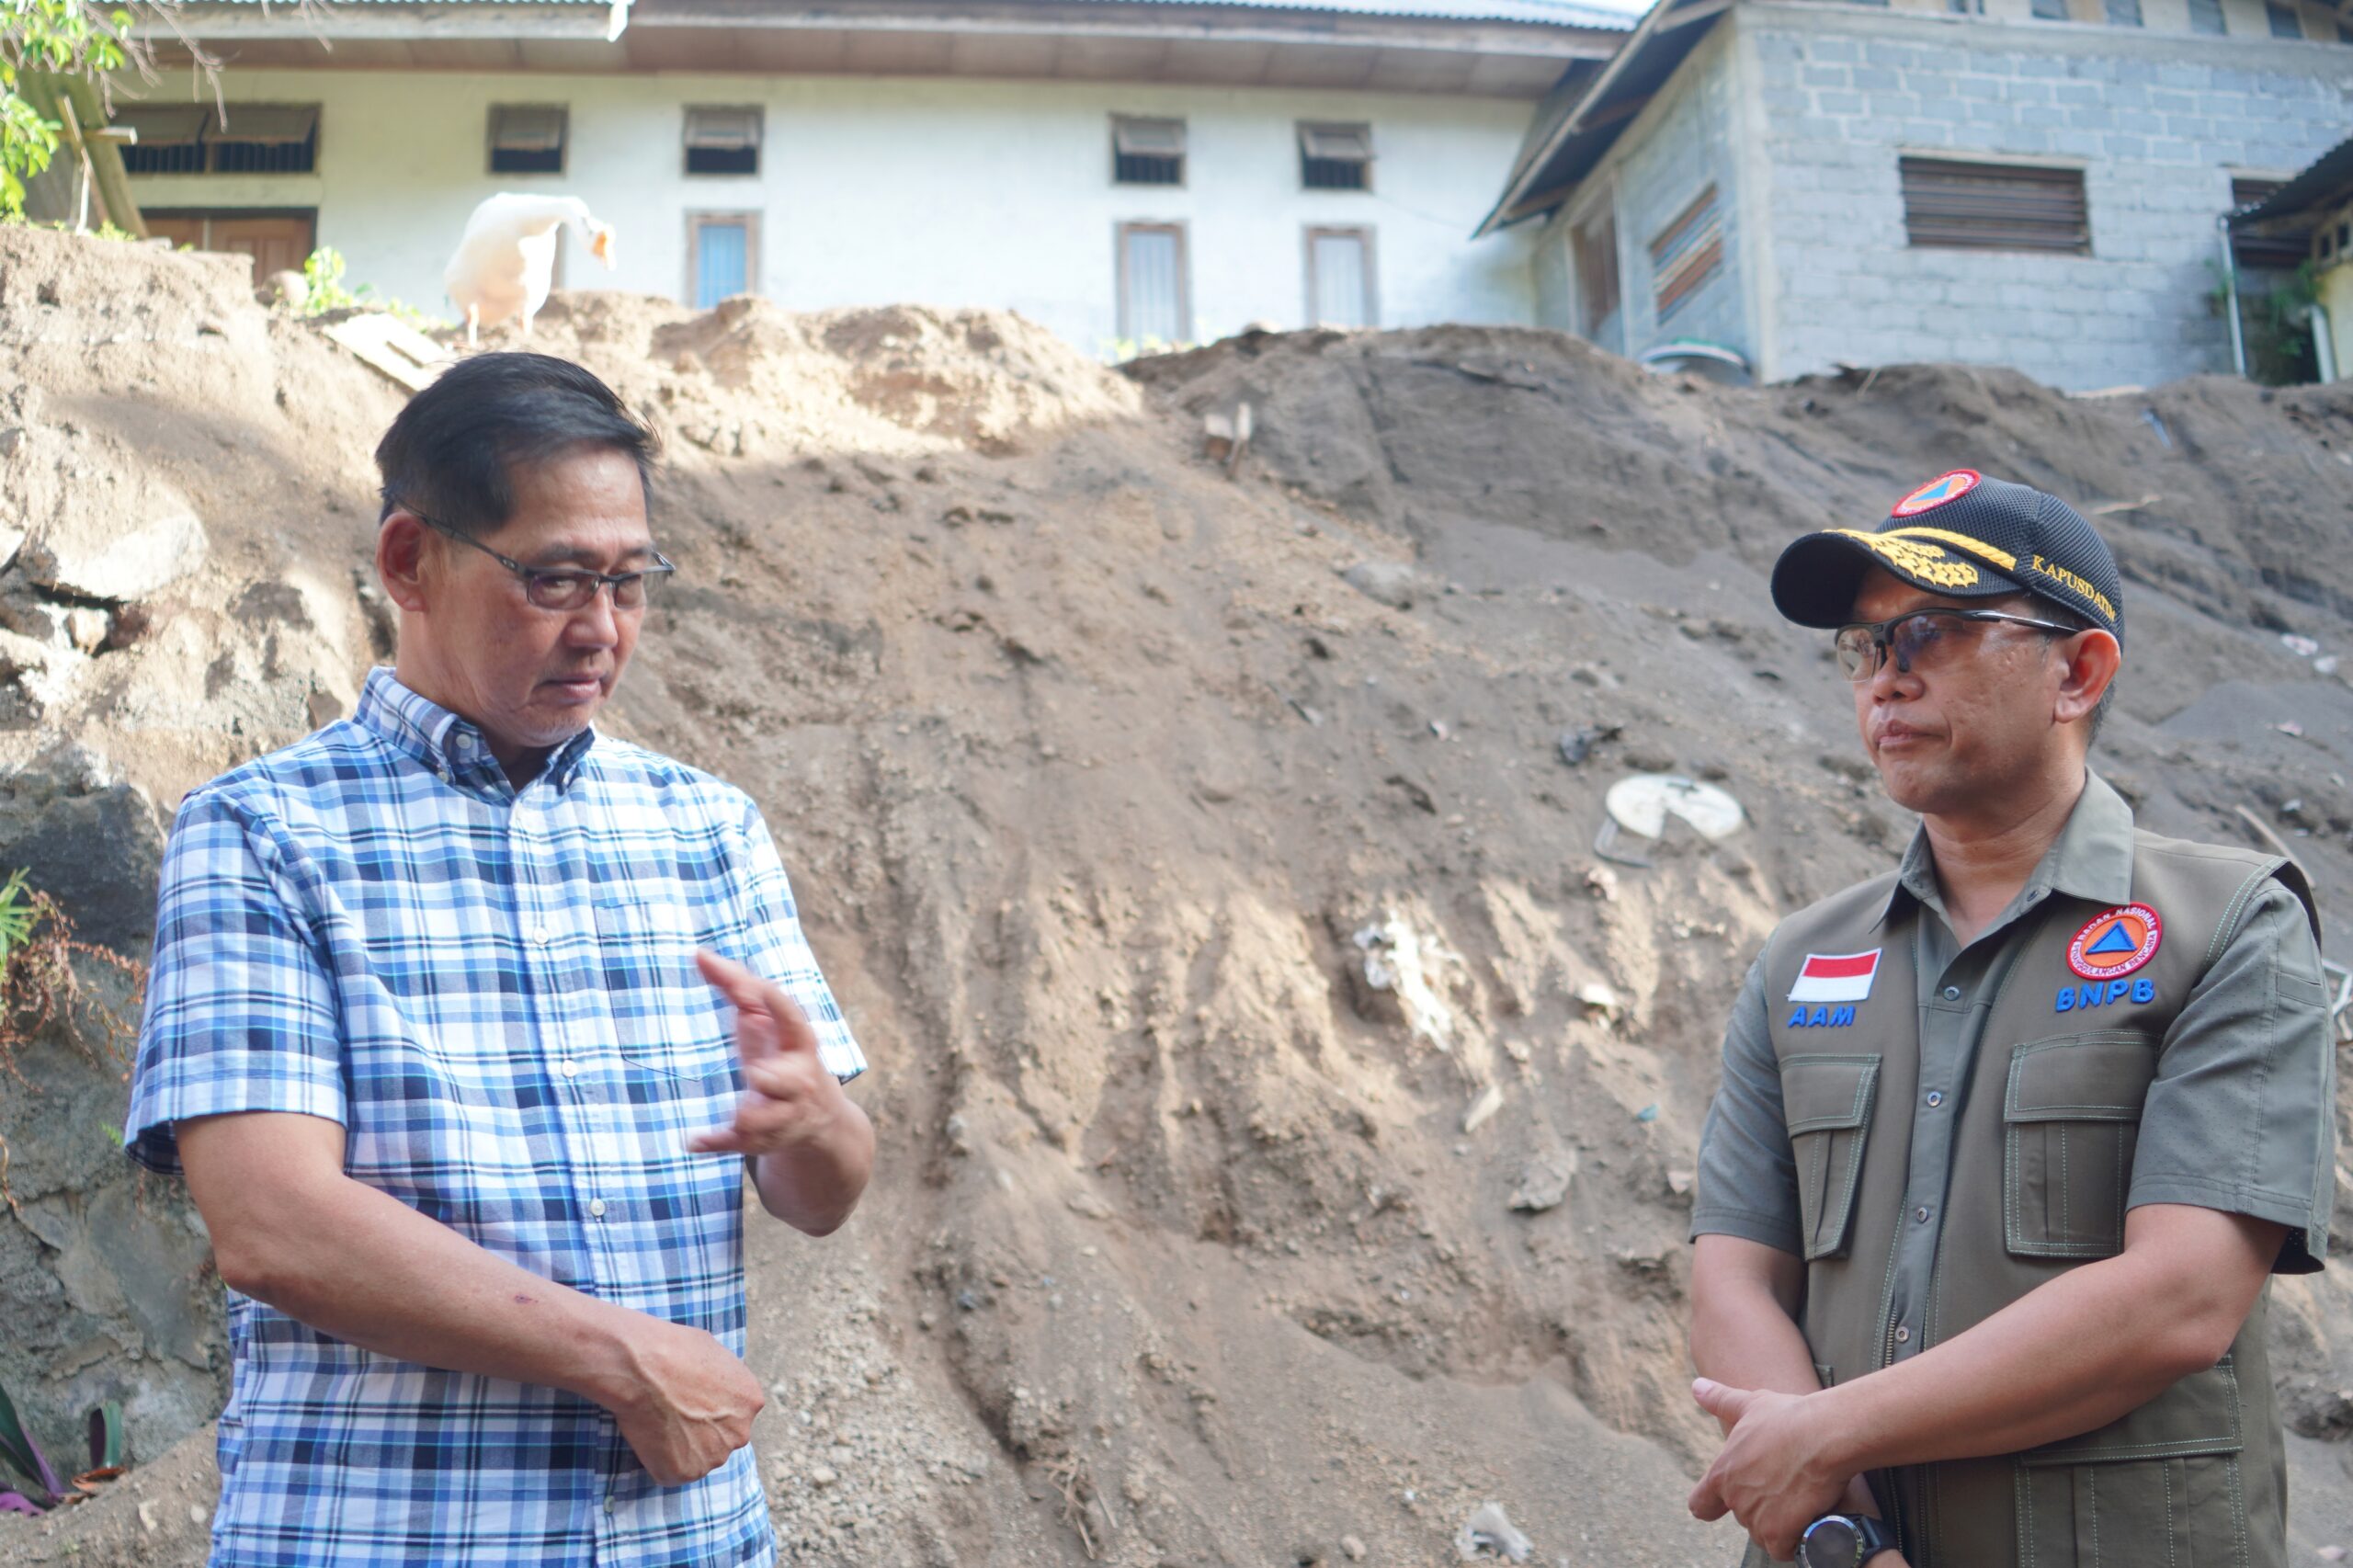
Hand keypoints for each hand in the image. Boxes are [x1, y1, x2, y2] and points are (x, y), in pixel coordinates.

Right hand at [608, 1315, 763, 1485]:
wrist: (642, 1369)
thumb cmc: (672, 1350)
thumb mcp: (713, 1353)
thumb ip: (722, 1379)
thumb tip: (713, 1385)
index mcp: (750, 1401)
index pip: (735, 1414)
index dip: (710, 1409)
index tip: (691, 1403)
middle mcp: (740, 1432)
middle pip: (721, 1439)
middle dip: (701, 1432)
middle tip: (673, 1415)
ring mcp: (713, 1456)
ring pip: (698, 1457)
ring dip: (682, 1447)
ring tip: (659, 1423)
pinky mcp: (684, 1473)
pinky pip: (673, 1471)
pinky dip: (660, 1460)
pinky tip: (650, 1437)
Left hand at [687, 951, 849, 1156]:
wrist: (819, 1116)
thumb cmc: (781, 1050)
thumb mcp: (765, 1019)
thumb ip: (736, 986)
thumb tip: (698, 954)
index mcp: (799, 1043)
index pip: (793, 1021)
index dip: (777, 1005)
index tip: (757, 990)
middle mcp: (798, 1081)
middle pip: (789, 1082)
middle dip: (775, 1079)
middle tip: (758, 1074)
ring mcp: (784, 1113)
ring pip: (769, 1120)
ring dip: (752, 1117)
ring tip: (737, 1115)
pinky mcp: (764, 1138)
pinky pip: (740, 1144)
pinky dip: (716, 1142)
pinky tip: (692, 1141)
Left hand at [1688, 1377, 1850, 1560]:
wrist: (1822, 1435)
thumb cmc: (1789, 1418)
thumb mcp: (1750, 1403)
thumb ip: (1720, 1400)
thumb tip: (1697, 1387)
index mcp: (1722, 1472)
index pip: (1701, 1504)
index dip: (1712, 1506)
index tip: (1722, 1506)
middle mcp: (1734, 1498)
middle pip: (1744, 1516)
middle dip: (1762, 1508)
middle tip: (1786, 1487)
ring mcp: (1755, 1517)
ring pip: (1764, 1533)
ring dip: (1781, 1526)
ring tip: (1800, 1502)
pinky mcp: (1778, 1532)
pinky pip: (1782, 1549)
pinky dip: (1794, 1543)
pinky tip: (1806, 1524)